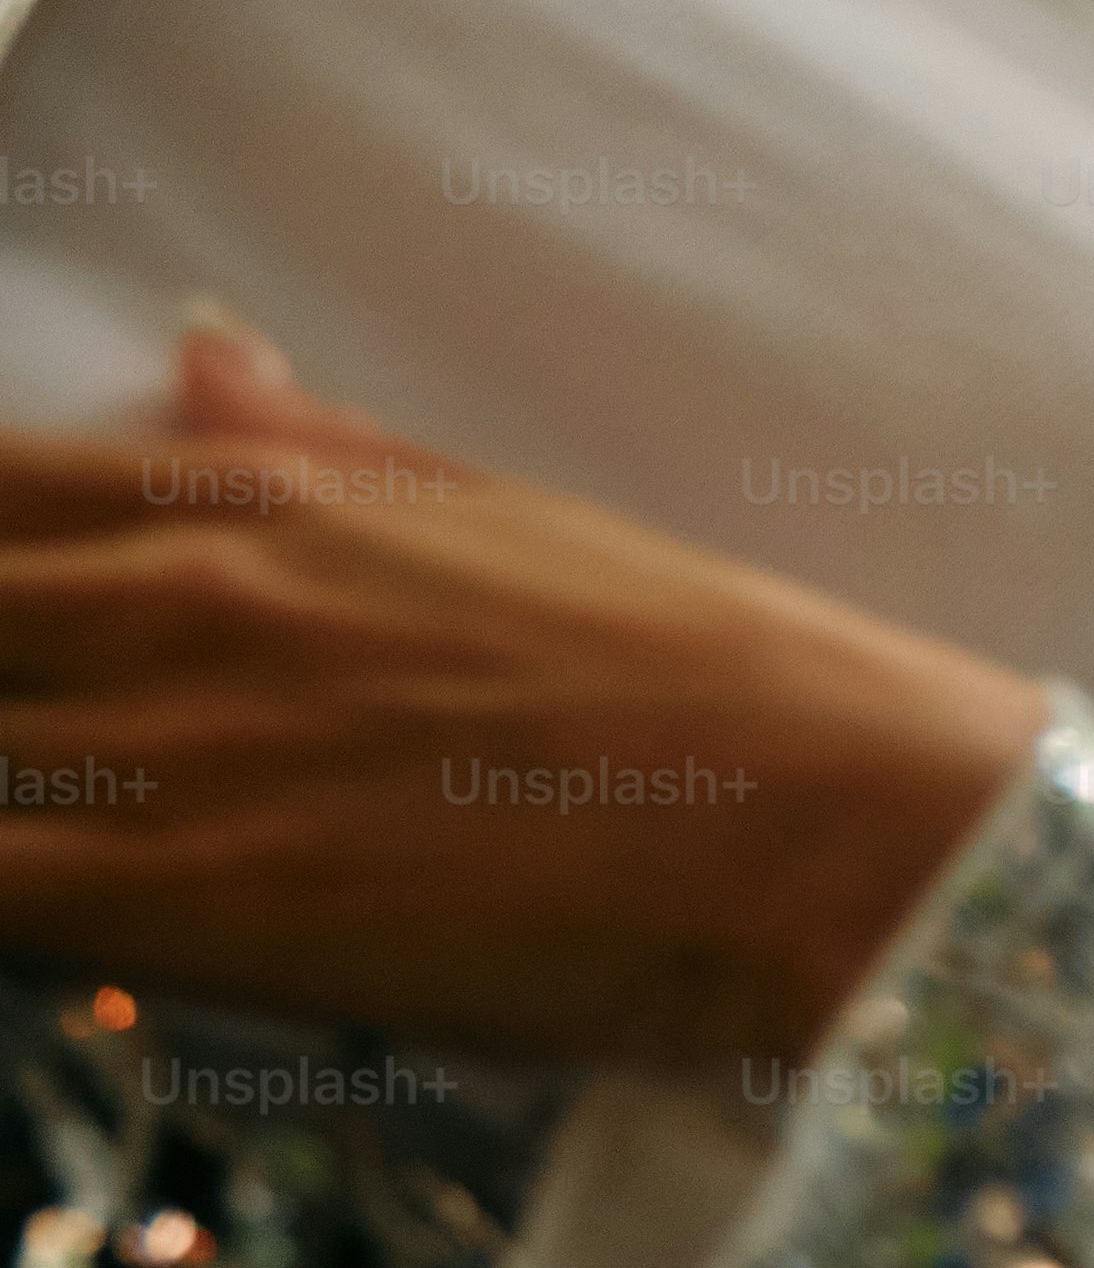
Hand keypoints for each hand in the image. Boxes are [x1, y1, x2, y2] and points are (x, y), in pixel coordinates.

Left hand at [0, 327, 1043, 1069]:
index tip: (11, 626)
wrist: (837, 818)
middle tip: (34, 743)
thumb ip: (315, 451)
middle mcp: (168, 604)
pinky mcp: (187, 901)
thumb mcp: (504, 515)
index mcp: (237, 506)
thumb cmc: (707, 677)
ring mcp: (165, 748)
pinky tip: (38, 917)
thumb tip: (204, 350)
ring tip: (50, 826)